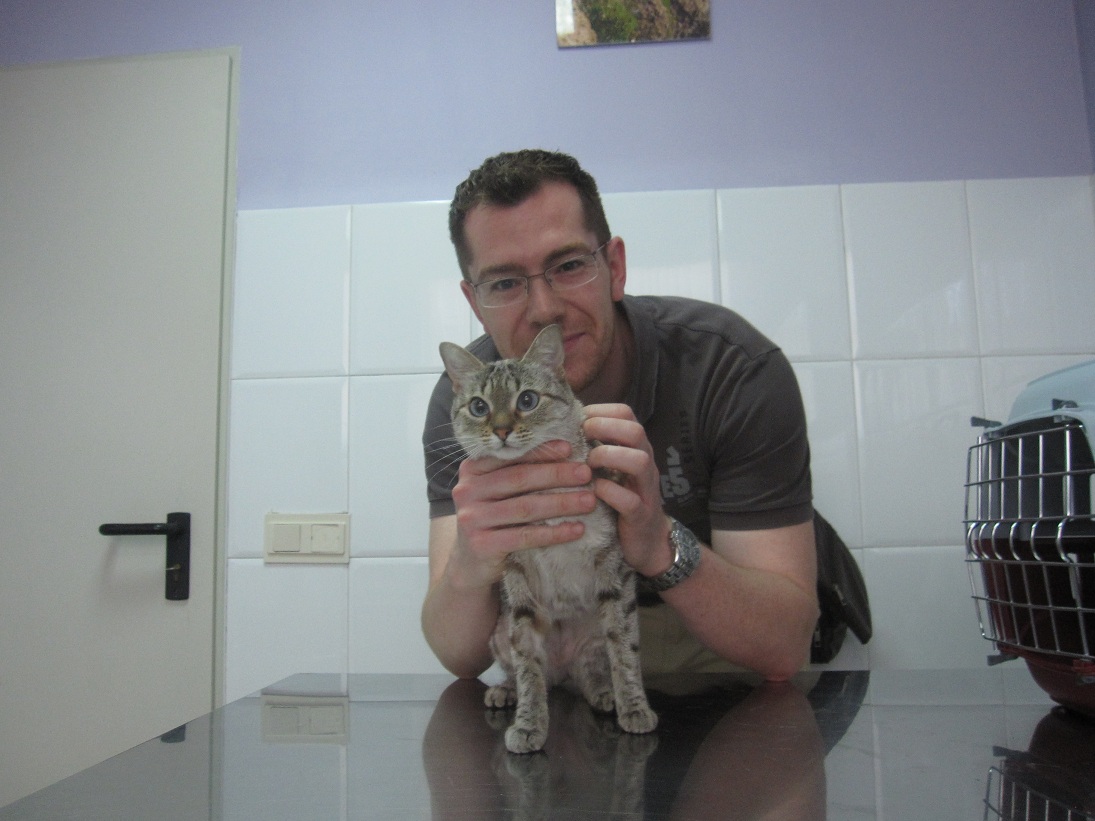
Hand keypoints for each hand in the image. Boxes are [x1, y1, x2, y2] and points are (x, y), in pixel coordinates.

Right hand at [448, 441, 597, 588]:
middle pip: (519, 479)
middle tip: (586, 474)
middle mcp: (467, 490)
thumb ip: (516, 472)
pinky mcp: (481, 545)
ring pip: (525, 507)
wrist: (470, 562)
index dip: (541, 451)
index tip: (570, 448)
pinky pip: (525, 536)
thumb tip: (565, 453)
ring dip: (562, 503)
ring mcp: (472, 518)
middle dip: (557, 475)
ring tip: (589, 501)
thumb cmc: (493, 519)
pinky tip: (576, 529)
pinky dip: (554, 532)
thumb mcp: (497, 491)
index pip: (510, 456)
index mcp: (472, 469)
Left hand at [582, 404, 672, 577]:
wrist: (647, 542)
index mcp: (636, 448)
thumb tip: (563, 426)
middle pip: (636, 430)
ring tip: (589, 464)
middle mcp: (645, 464)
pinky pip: (630, 500)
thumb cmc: (620, 500)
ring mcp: (646, 489)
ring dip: (608, 456)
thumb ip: (596, 447)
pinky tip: (594, 491)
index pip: (626, 413)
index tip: (578, 420)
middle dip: (604, 427)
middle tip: (582, 437)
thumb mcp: (610, 469)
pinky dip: (609, 492)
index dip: (600, 411)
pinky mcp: (641, 516)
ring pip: (639, 460)